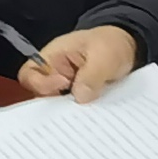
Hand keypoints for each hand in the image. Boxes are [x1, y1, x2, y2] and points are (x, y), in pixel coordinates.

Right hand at [19, 26, 138, 102]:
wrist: (127, 47)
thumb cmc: (110, 43)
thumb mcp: (104, 55)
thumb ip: (92, 74)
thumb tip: (80, 96)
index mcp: (53, 57)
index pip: (30, 74)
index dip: (41, 83)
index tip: (64, 84)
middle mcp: (54, 74)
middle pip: (41, 96)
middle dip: (57, 105)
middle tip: (79, 105)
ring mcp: (66, 88)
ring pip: (58, 106)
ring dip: (71, 111)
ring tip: (90, 110)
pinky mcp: (78, 98)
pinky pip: (73, 109)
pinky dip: (82, 114)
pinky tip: (94, 115)